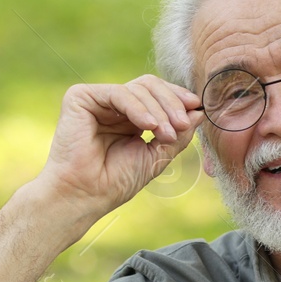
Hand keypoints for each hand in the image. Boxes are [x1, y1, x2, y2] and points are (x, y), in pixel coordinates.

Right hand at [35, 75, 205, 215]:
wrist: (84, 195)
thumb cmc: (116, 181)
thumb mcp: (157, 156)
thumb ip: (178, 135)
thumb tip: (199, 111)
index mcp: (130, 117)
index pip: (158, 95)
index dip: (178, 98)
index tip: (197, 109)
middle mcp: (114, 106)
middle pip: (151, 86)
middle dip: (172, 103)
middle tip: (183, 124)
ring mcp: (97, 100)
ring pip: (139, 87)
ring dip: (159, 110)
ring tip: (167, 133)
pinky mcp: (80, 97)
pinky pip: (118, 93)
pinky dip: (138, 108)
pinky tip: (149, 125)